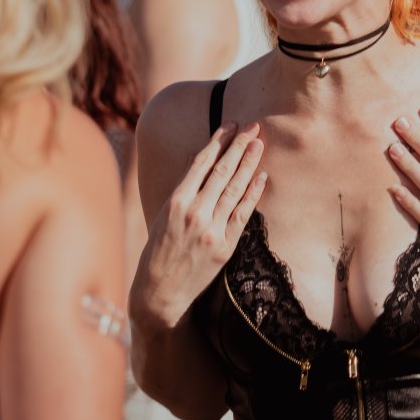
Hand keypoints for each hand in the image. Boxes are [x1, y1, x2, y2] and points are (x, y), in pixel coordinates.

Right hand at [131, 122, 265, 329]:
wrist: (159, 293)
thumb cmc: (158, 252)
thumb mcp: (162, 215)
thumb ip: (183, 191)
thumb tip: (200, 163)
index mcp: (175, 201)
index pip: (201, 163)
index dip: (218, 142)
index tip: (231, 126)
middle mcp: (194, 212)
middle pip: (222, 171)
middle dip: (239, 146)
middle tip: (253, 127)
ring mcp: (211, 230)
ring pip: (234, 189)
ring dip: (249, 164)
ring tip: (259, 144)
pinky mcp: (224, 247)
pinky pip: (242, 215)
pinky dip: (253, 194)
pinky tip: (262, 177)